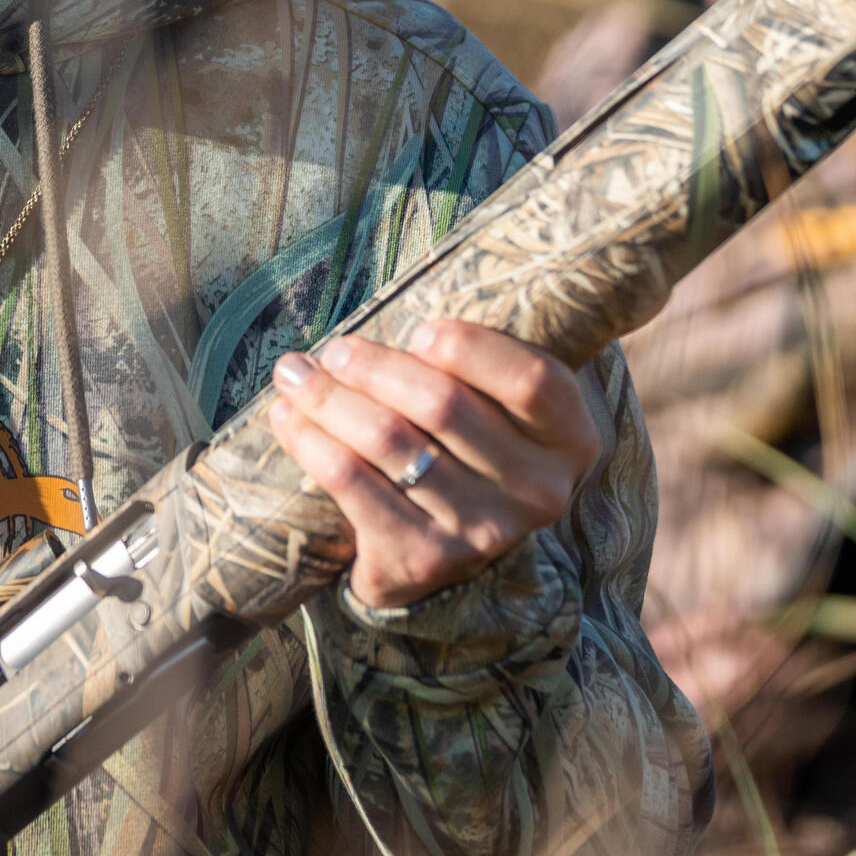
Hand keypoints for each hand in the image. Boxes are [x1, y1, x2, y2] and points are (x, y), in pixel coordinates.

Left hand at [266, 321, 600, 609]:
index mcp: (568, 439)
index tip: (419, 330)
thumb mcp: (498, 407)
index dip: (473, 349)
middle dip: (375, 366)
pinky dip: (311, 443)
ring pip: (391, 442)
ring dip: (329, 399)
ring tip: (294, 374)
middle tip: (334, 347)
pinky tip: (287, 419)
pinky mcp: (423, 558)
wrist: (440, 554)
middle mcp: (538, 490)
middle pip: (445, 406)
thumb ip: (477, 362)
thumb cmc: (466, 449)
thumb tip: (401, 297)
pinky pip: (353, 485)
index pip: (532, 382)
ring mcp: (482, 531)